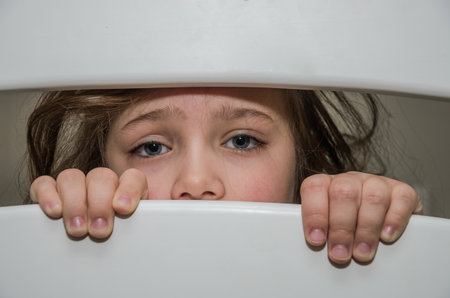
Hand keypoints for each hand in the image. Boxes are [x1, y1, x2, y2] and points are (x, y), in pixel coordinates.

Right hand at [30, 168, 147, 237]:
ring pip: (73, 177)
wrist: (95, 248)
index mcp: (127, 189)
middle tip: (99, 229)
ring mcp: (76, 186)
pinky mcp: (50, 193)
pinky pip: (44, 183)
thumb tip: (170, 215)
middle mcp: (102, 184)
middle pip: (101, 177)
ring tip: (78, 229)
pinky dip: (47, 195)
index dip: (129, 189)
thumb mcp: (138, 231)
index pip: (132, 177)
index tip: (124, 208)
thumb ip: (149, 222)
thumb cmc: (121, 238)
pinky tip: (54, 211)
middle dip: (100, 204)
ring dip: (75, 203)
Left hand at [300, 171, 422, 263]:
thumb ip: (315, 232)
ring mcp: (377, 183)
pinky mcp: (403, 192)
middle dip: (341, 228)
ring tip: (362, 253)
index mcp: (326, 184)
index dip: (314, 214)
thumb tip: (305, 246)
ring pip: (373, 197)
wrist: (379, 225)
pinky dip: (395, 220)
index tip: (316, 240)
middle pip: (343, 193)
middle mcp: (350, 180)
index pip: (314, 188)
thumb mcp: (325, 228)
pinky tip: (387, 237)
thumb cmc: (344, 229)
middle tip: (340, 254)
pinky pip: (402, 199)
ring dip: (366, 229)